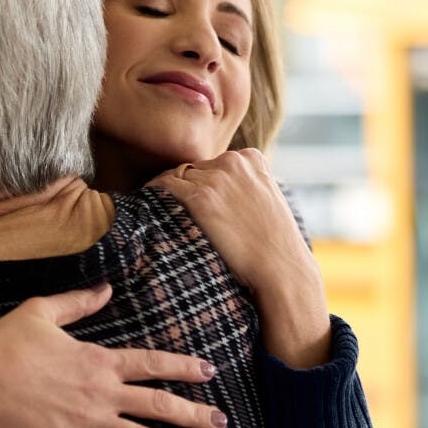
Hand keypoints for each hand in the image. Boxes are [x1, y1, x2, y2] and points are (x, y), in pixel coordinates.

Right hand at [0, 283, 224, 427]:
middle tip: (221, 422)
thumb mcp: (43, 311)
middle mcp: (102, 393)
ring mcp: (89, 424)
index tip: (209, 371)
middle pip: (158, 404)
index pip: (153, 363)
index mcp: (99, 360)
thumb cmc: (7, 343)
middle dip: (194, 413)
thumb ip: (79, 302)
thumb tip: (106, 289)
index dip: (183, 367)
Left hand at [152, 149, 330, 368]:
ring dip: (170, 194)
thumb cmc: (273, 244)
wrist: (280, 269)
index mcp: (252, 158)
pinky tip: (147, 204)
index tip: (195, 201)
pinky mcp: (199, 196)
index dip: (202, 183)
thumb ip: (244, 185)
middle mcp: (233, 161)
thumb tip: (216, 192)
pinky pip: (164, 185)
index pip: (213, 163)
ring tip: (161, 212)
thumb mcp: (266, 200)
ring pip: (177, 177)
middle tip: (179, 213)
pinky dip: (153, 192)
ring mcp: (216, 178)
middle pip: (194, 168)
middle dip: (187, 189)